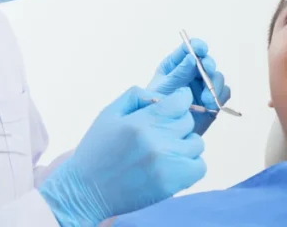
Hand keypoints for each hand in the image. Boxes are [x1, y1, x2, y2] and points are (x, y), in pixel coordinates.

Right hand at [38, 87, 205, 225]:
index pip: (180, 101)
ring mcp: (166, 164)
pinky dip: (190, 164)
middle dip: (177, 122)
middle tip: (161, 130)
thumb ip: (137, 96)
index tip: (176, 103)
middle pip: (187, 121)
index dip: (181, 99)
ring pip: (196, 143)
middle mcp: (156, 142)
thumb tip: (164, 96)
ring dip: (185, 143)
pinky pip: (199, 166)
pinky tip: (173, 164)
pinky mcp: (172, 184)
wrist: (87, 190)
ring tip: (165, 149)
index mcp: (140, 122)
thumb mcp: (109, 113)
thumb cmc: (98, 149)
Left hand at [146, 38, 230, 134]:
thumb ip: (178, 73)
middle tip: (207, 70)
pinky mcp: (212, 99)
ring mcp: (203, 85)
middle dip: (208, 64)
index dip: (197, 46)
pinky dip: (219, 96)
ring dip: (214, 85)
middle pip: (207, 61)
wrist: (162, 129)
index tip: (201, 49)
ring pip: (217, 77)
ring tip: (205, 99)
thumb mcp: (163, 87)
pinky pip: (223, 93)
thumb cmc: (156, 105)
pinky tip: (210, 104)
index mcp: (177, 64)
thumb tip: (191, 58)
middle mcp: (192, 72)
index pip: (189, 49)